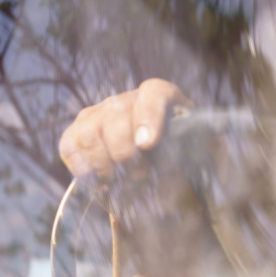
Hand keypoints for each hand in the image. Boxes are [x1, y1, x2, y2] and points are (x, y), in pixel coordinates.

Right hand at [59, 78, 192, 180]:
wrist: (161, 170)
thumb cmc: (183, 159)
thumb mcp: (202, 154)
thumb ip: (206, 154)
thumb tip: (205, 168)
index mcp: (162, 98)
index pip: (153, 94)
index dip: (147, 117)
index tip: (147, 144)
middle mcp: (126, 100)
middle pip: (114, 115)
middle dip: (124, 151)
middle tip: (139, 175)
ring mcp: (99, 114)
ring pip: (88, 131)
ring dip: (102, 163)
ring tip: (119, 181)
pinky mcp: (78, 132)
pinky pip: (69, 145)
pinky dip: (82, 168)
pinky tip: (101, 182)